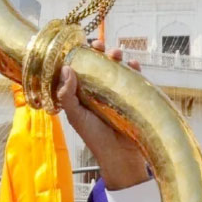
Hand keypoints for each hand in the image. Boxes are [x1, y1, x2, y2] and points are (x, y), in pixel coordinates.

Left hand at [55, 39, 148, 190]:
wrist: (120, 155)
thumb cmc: (95, 137)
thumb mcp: (75, 116)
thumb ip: (67, 95)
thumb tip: (66, 69)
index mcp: (82, 92)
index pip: (81, 68)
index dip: (81, 55)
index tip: (81, 45)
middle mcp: (99, 89)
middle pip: (100, 63)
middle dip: (100, 51)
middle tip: (100, 46)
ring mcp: (117, 91)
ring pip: (117, 67)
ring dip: (117, 56)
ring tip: (117, 54)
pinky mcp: (134, 95)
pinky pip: (135, 77)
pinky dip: (135, 68)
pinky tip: (133, 64)